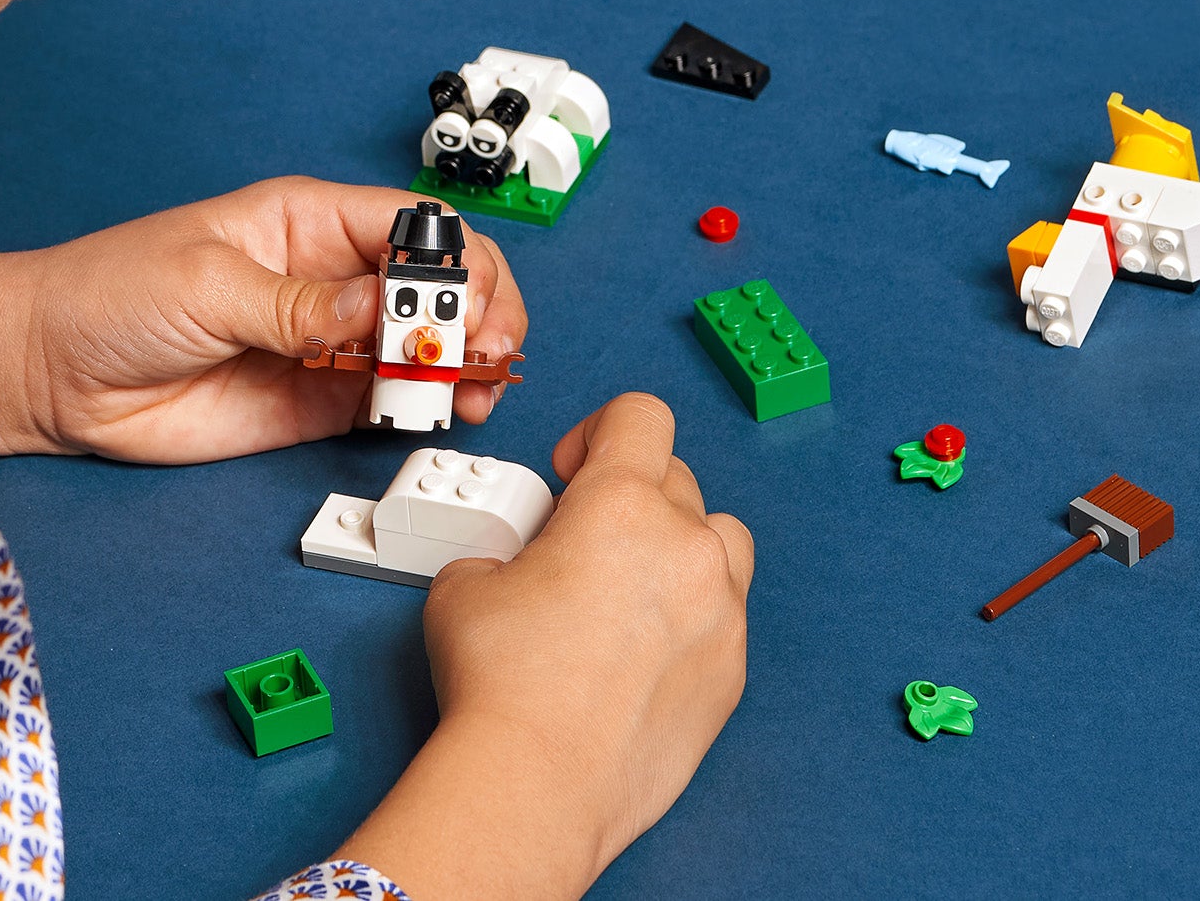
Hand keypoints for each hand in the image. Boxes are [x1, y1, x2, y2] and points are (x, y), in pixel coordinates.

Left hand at [0, 177, 525, 460]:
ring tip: (479, 387)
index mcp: (310, 222)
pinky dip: (429, 404)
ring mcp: (330, 341)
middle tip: (486, 349)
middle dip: (477, 310)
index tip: (468, 300)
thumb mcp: (208, 284)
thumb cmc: (113, 294)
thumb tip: (379, 308)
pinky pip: (391, 398)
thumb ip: (298, 304)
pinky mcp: (319, 399)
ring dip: (465, 361)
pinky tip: (444, 411)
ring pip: (426, 343)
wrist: (51, 375)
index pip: (413, 225)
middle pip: (438, 283)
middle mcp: (333, 278)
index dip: (457, 257)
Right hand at [335, 393, 752, 900]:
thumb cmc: (503, 682)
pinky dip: (690, 618)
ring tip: (629, 589)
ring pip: (718, 541)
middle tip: (584, 541)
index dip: (600, 430)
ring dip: (678, 547)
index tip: (574, 468)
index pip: (641, 415)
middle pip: (676, 478)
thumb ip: (503, 548)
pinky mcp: (732, 670)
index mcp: (620, 502)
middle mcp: (683, 544)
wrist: (537, 784)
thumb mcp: (467, 581)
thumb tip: (512, 568)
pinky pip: (723, 615)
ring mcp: (719, 608)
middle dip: (630, 497)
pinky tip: (641, 654)